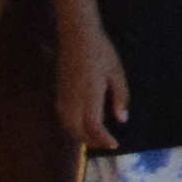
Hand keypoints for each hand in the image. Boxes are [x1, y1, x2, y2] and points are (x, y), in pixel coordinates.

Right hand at [58, 29, 129, 153]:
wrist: (77, 36)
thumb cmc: (101, 52)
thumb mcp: (117, 73)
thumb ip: (120, 97)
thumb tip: (122, 119)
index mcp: (90, 95)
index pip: (93, 126)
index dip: (102, 139)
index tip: (114, 144)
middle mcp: (73, 99)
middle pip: (77, 130)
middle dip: (91, 141)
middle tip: (106, 144)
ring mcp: (63, 96)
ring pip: (67, 125)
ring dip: (80, 136)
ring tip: (95, 138)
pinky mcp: (58, 92)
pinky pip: (63, 117)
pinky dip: (71, 127)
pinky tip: (81, 125)